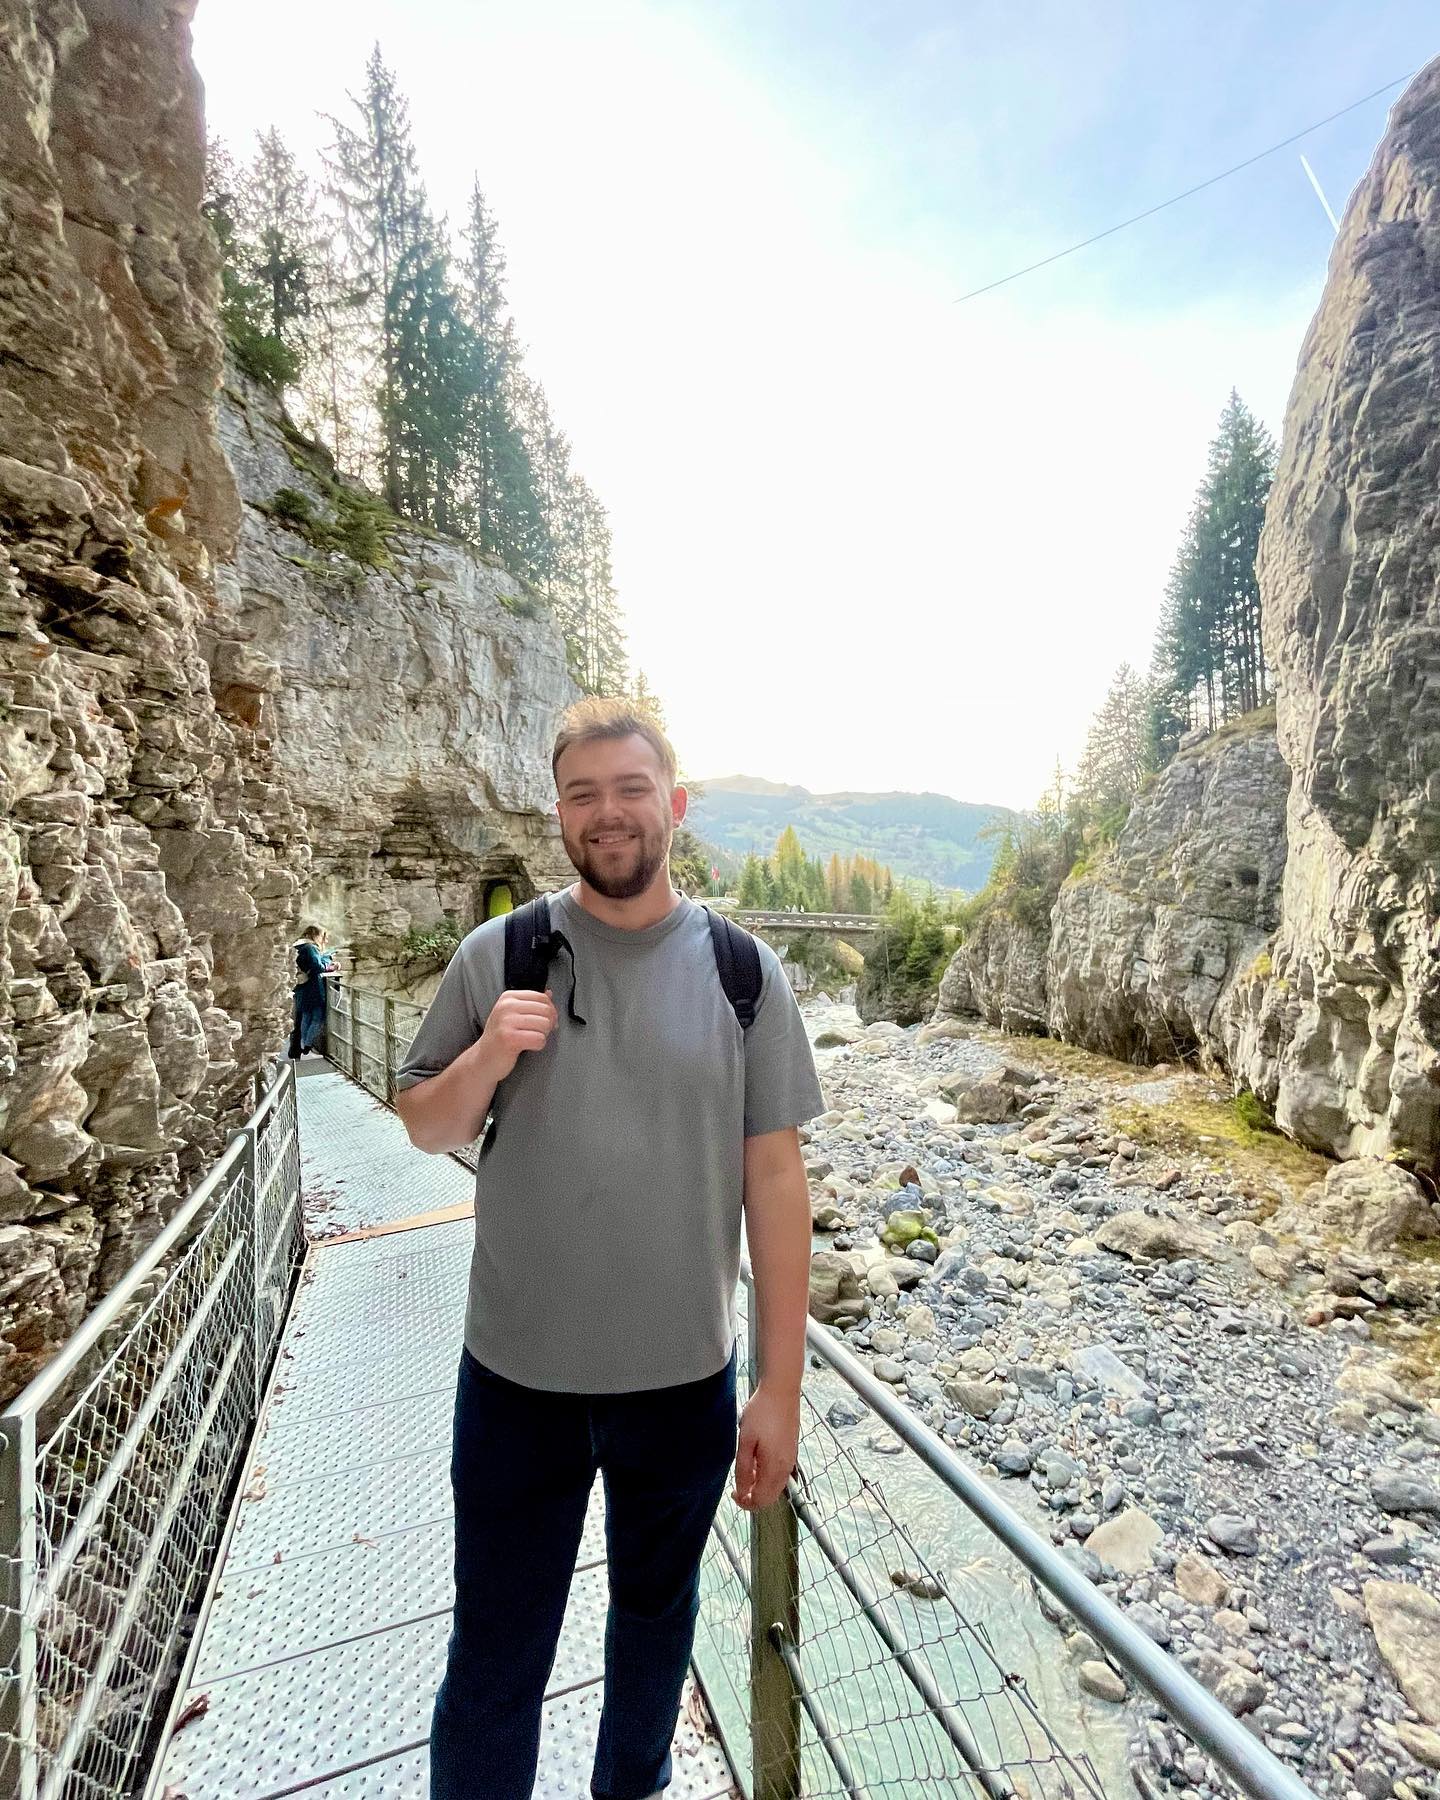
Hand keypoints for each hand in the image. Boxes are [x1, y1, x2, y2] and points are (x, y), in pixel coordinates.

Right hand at [479, 988, 558, 1081]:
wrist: (483, 1059)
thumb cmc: (500, 1038)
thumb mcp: (511, 1015)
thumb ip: (530, 1004)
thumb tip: (549, 993)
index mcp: (508, 997)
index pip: (542, 998)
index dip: (551, 1011)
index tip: (547, 1022)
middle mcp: (506, 1006)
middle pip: (546, 1010)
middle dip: (549, 1024)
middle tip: (539, 1033)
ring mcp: (506, 1022)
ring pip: (545, 1024)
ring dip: (543, 1035)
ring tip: (530, 1039)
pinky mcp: (509, 1038)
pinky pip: (539, 1039)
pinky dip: (538, 1046)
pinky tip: (527, 1047)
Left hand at [732, 1383, 800, 1512]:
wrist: (782, 1390)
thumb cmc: (762, 1412)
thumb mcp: (745, 1441)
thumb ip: (744, 1469)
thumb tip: (742, 1491)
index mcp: (775, 1467)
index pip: (762, 1500)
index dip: (746, 1503)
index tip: (733, 1493)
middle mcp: (786, 1467)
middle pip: (771, 1496)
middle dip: (753, 1497)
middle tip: (738, 1486)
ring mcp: (791, 1459)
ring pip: (776, 1486)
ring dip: (760, 1486)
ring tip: (746, 1470)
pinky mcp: (792, 1450)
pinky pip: (780, 1474)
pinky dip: (767, 1475)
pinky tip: (757, 1460)